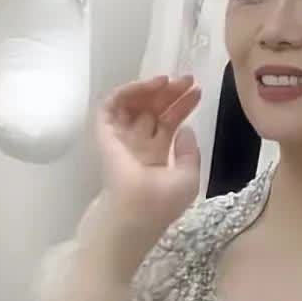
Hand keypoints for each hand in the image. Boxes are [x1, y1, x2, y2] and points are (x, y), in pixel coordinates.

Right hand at [95, 74, 200, 242]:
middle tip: (186, 79)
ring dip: (149, 90)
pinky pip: (111, 108)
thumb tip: (185, 129)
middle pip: (152, 111)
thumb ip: (188, 153)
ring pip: (132, 105)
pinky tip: (146, 87)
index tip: (197, 91)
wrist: (130, 221)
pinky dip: (127, 93)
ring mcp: (120, 140)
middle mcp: (138, 146)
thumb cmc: (159, 206)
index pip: (168, 124)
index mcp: (156, 157)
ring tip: (168, 81)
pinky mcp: (104, 137)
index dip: (182, 106)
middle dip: (169, 93)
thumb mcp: (187, 180)